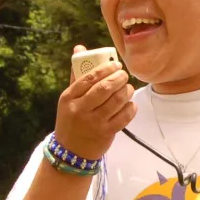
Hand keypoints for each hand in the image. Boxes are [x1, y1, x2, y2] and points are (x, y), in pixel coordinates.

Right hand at [55, 44, 136, 159]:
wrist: (71, 151)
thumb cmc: (72, 119)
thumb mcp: (69, 98)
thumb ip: (77, 75)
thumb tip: (80, 48)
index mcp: (69, 97)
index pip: (88, 77)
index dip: (105, 68)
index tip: (115, 64)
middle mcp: (80, 109)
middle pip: (104, 88)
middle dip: (118, 78)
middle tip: (124, 74)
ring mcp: (93, 122)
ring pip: (116, 101)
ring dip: (126, 91)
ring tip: (128, 88)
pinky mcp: (106, 133)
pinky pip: (124, 117)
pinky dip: (130, 108)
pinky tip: (130, 103)